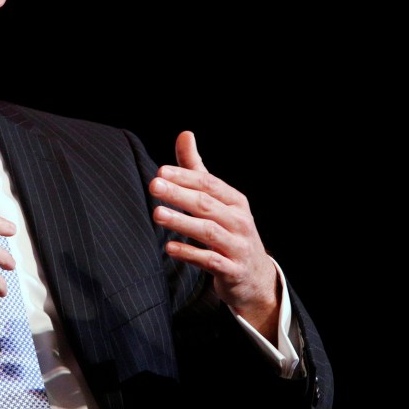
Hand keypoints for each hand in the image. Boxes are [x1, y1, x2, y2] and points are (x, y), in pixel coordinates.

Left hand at [150, 131, 279, 340]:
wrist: (254, 275)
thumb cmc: (229, 228)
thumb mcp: (217, 200)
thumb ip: (196, 169)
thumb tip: (185, 134)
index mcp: (235, 200)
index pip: (209, 184)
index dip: (185, 176)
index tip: (160, 171)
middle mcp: (239, 221)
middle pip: (206, 204)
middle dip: (179, 194)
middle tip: (153, 186)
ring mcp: (237, 246)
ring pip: (208, 231)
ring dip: (182, 222)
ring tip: (157, 213)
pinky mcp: (232, 270)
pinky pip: (210, 260)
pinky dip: (190, 253)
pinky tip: (169, 247)